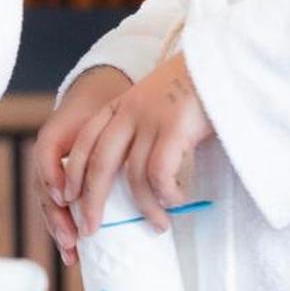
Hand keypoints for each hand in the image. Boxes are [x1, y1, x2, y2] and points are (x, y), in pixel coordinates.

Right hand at [33, 65, 132, 263]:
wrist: (94, 99)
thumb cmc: (101, 110)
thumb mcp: (107, 113)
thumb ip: (114, 130)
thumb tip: (140, 163)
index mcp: (55, 134)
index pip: (46, 155)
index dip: (53, 177)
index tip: (65, 198)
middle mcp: (48, 155)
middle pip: (44, 187)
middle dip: (56, 215)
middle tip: (71, 237)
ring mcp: (52, 171)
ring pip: (48, 203)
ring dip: (58, 227)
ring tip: (71, 249)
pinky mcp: (62, 184)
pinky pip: (58, 209)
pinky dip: (64, 229)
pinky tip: (72, 250)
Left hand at [63, 52, 211, 239]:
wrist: (221, 60)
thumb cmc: (194, 90)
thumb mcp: (155, 104)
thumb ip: (140, 130)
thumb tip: (134, 176)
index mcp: (120, 106)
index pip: (85, 142)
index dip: (73, 174)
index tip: (68, 201)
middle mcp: (129, 110)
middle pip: (98, 163)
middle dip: (91, 201)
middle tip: (90, 230)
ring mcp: (151, 118)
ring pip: (132, 174)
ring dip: (143, 207)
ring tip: (157, 224)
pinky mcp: (174, 126)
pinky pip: (159, 173)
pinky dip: (165, 194)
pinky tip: (176, 200)